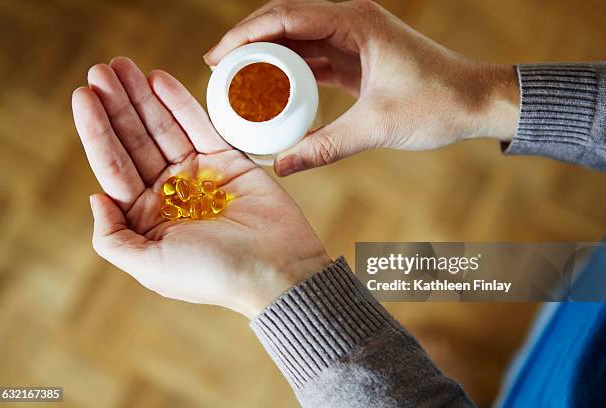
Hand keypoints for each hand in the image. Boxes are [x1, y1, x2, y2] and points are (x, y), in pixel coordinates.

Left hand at [72, 57, 330, 318]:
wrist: (276, 270)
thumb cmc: (214, 274)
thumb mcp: (151, 267)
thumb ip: (113, 238)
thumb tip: (95, 197)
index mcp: (147, 217)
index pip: (114, 165)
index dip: (97, 130)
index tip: (83, 95)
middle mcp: (170, 193)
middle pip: (136, 140)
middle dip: (117, 105)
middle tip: (101, 70)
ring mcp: (199, 174)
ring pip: (164, 127)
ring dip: (143, 97)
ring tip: (123, 67)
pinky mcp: (229, 161)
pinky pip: (201, 126)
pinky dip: (180, 103)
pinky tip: (159, 80)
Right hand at [205, 0, 519, 175]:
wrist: (476, 101)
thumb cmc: (438, 104)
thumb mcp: (376, 127)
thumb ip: (326, 147)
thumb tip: (282, 168)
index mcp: (354, 22)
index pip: (284, 17)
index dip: (243, 35)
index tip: (215, 59)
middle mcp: (351, 21)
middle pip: (284, 22)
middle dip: (247, 44)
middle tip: (217, 73)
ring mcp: (353, 38)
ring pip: (296, 40)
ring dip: (266, 58)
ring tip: (236, 83)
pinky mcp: (357, 57)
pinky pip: (313, 59)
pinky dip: (289, 73)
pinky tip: (270, 92)